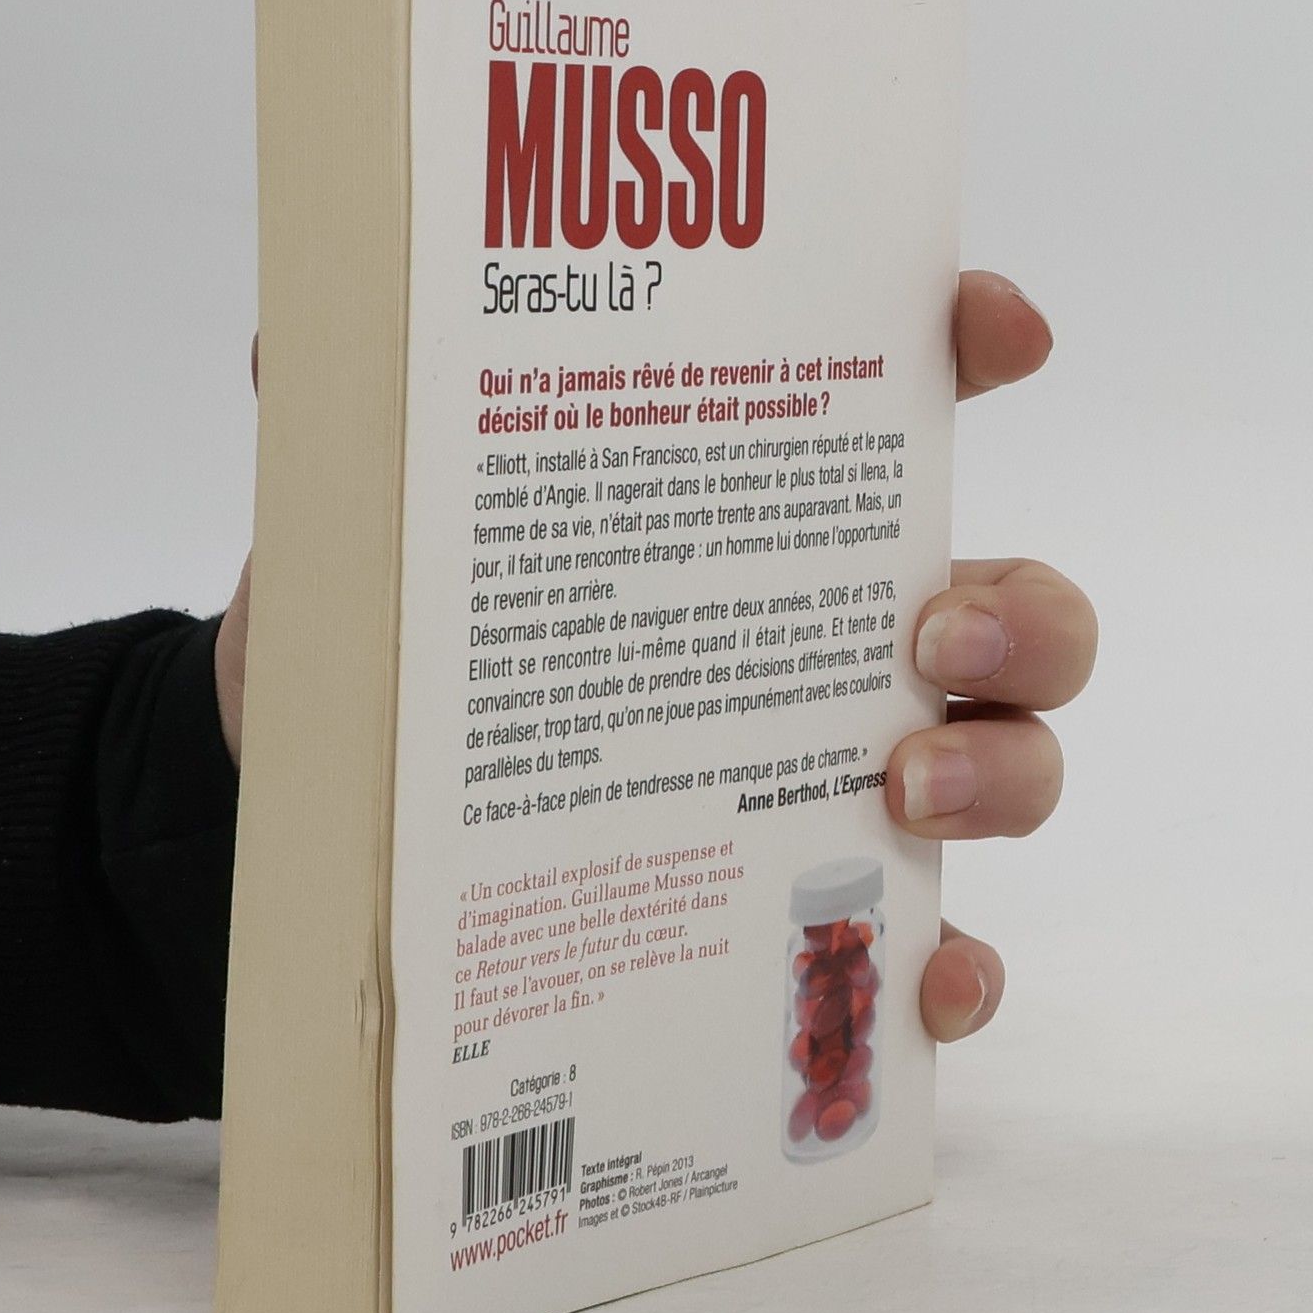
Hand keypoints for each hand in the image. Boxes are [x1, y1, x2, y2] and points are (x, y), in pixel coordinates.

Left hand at [214, 272, 1096, 1046]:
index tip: (997, 333)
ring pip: (1009, 767)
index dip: (975, 347)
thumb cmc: (383, 646)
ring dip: (1003, 773)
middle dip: (1021, 612)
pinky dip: (950, 969)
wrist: (321, 813)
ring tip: (900, 791)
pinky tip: (925, 980)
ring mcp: (828, 781)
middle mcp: (820, 642)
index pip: (897, 404)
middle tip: (927, 633)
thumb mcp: (369, 529)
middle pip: (1015, 611)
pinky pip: (922, 948)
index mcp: (746, 517)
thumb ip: (351, 426)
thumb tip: (290, 342)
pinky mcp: (797, 912)